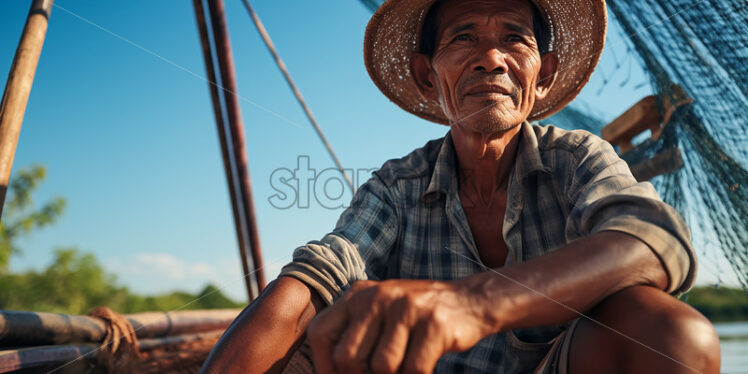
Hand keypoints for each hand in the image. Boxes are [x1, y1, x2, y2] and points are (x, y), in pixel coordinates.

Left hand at [306, 279, 493, 373]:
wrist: (469, 300)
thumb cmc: (417, 316)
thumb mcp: (380, 311)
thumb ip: (356, 332)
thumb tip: (334, 370)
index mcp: (359, 295)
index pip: (321, 332)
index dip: (323, 364)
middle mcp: (378, 296)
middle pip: (348, 357)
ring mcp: (406, 308)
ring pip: (382, 367)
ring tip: (407, 365)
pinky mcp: (433, 323)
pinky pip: (414, 369)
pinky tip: (424, 367)